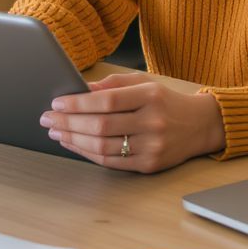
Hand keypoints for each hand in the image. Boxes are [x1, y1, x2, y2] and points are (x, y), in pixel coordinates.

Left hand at [40, 72, 225, 172]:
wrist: (199, 125)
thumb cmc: (164, 100)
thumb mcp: (142, 83)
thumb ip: (112, 85)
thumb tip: (80, 90)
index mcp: (150, 96)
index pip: (107, 101)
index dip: (78, 103)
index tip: (57, 103)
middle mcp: (152, 122)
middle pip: (101, 126)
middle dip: (68, 123)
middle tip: (48, 119)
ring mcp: (152, 146)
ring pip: (103, 147)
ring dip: (74, 140)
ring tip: (57, 132)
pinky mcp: (149, 165)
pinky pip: (111, 162)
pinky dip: (88, 153)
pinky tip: (75, 144)